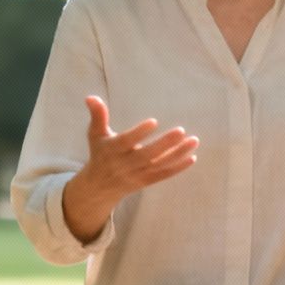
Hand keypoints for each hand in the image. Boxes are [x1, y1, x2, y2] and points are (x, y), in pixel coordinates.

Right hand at [61, 96, 197, 240]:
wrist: (99, 187)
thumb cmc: (100, 152)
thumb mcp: (95, 134)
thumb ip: (97, 115)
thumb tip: (90, 97)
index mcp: (112, 150)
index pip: (126, 141)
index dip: (139, 132)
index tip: (154, 121)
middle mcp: (124, 164)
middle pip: (147, 155)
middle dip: (165, 144)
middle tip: (181, 130)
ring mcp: (136, 175)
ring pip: (159, 165)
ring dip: (178, 154)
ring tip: (194, 140)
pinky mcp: (145, 181)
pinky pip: (163, 175)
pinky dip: (178, 168)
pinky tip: (192, 156)